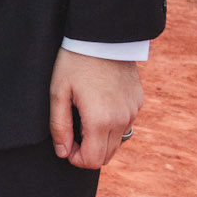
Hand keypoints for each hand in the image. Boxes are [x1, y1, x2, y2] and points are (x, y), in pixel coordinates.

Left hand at [49, 49, 142, 169]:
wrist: (103, 35)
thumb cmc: (75, 62)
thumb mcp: (59, 92)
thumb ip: (60, 126)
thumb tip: (63, 153)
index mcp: (100, 120)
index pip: (91, 161)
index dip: (75, 158)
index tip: (66, 143)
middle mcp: (121, 120)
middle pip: (106, 156)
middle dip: (87, 152)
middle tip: (73, 131)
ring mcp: (132, 111)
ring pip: (117, 142)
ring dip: (100, 139)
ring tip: (85, 116)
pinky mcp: (138, 102)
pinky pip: (125, 124)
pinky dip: (112, 124)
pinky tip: (100, 105)